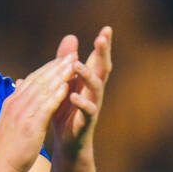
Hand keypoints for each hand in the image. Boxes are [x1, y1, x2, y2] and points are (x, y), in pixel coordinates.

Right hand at [0, 53, 76, 171]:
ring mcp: (22, 113)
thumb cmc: (5, 147)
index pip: (32, 79)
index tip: (62, 59)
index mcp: (12, 102)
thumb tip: (19, 93)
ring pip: (44, 89)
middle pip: (39, 79)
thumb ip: (16, 106)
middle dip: (57, 65)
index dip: (48, 67)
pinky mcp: (30, 125)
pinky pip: (46, 106)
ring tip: (74, 64)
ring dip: (60, 75)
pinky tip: (67, 86)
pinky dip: (56, 94)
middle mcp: (16, 103)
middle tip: (72, 54)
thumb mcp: (10, 121)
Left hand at [51, 26, 112, 156]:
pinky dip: (81, 102)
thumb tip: (71, 36)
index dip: (104, 45)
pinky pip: (88, 110)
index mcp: (89, 81)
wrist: (68, 143)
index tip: (107, 28)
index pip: (98, 59)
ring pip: (96, 87)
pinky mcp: (87, 121)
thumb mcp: (65, 82)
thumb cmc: (66, 110)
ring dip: (88, 75)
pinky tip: (73, 96)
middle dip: (103, 53)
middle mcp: (95, 91)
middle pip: (103, 69)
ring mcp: (94, 105)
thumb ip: (67, 61)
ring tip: (77, 65)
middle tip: (102, 37)